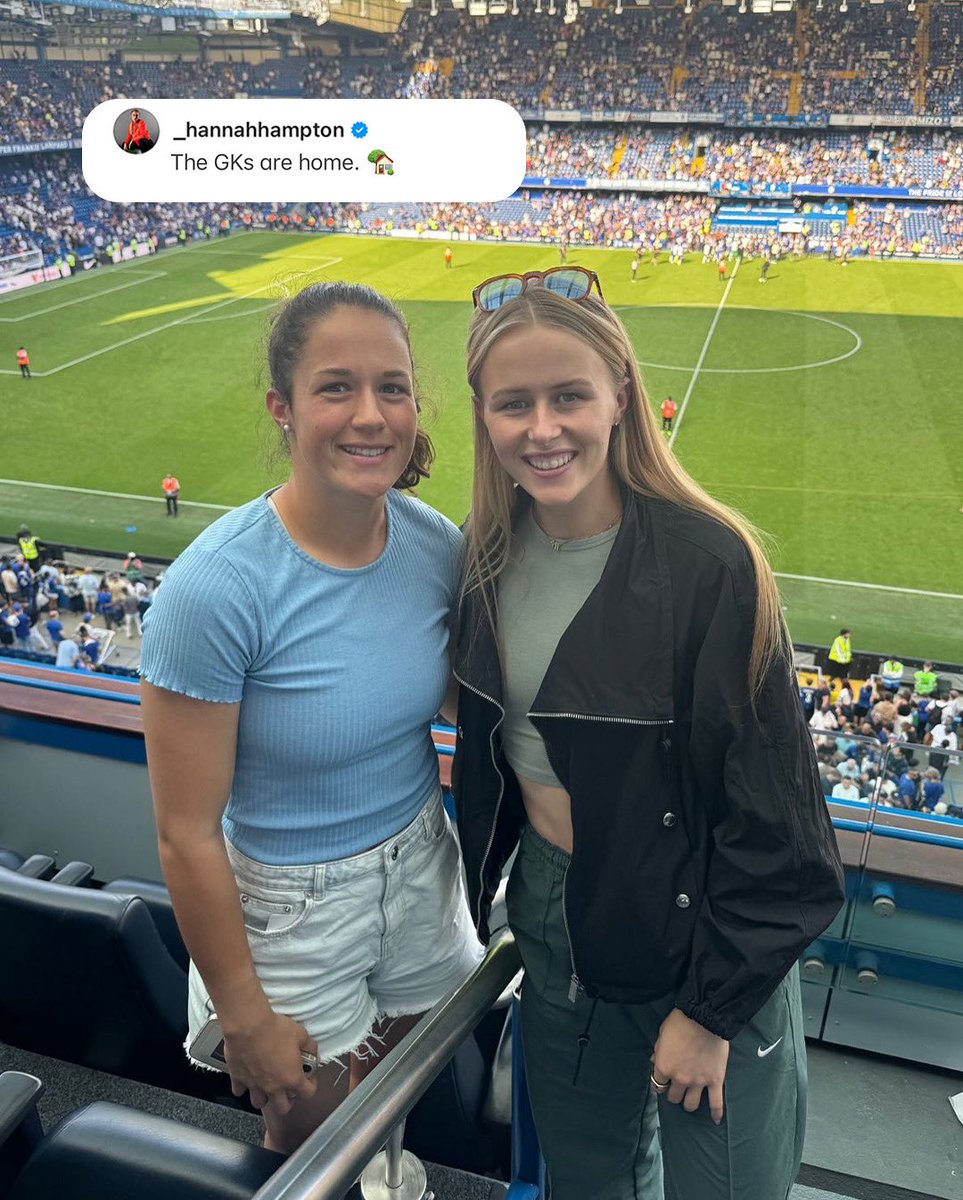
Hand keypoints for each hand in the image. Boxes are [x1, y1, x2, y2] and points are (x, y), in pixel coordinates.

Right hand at [220, 1009, 318, 1114]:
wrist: (249, 1025)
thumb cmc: (274, 1029)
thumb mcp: (301, 1034)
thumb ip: (309, 1047)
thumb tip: (311, 1051)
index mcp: (292, 1078)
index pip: (308, 1093)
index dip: (311, 1086)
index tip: (308, 1078)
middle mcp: (273, 1087)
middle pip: (283, 1107)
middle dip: (287, 1100)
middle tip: (288, 1089)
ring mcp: (255, 1085)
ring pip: (259, 1103)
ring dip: (264, 1097)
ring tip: (267, 1086)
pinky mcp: (238, 1079)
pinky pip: (240, 1091)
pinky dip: (243, 1087)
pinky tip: (248, 1077)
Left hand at [651, 1008, 729, 1124]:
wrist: (704, 1018)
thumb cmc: (681, 1022)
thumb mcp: (662, 1034)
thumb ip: (658, 1051)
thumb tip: (654, 1060)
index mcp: (664, 1066)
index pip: (658, 1085)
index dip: (660, 1084)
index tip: (662, 1083)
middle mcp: (679, 1078)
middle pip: (674, 1098)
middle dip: (674, 1094)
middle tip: (677, 1089)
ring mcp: (698, 1082)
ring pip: (691, 1105)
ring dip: (689, 1103)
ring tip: (690, 1099)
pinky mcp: (715, 1081)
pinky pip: (716, 1103)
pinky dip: (716, 1113)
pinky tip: (716, 1120)